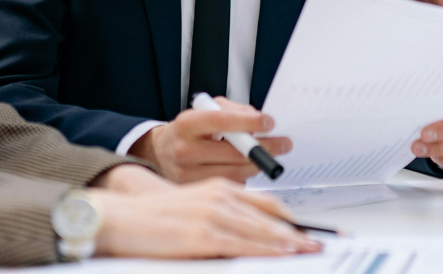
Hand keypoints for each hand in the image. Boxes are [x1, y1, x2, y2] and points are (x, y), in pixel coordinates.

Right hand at [89, 176, 317, 257]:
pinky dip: (265, 248)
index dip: (292, 218)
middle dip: (298, 232)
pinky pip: (241, 243)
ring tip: (310, 249)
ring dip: (289, 241)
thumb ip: (224, 217)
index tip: (311, 229)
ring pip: (260, 230)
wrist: (120, 216)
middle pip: (270, 217)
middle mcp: (220, 197)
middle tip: (322, 241)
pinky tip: (280, 252)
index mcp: (220, 189)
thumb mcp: (196, 209)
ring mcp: (211, 215)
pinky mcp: (201, 234)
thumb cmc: (155, 218)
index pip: (267, 204)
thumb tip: (252, 236)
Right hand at [130, 96, 292, 182]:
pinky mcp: (195, 191)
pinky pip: (230, 185)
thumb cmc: (189, 130)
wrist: (160, 152)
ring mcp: (188, 174)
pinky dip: (243, 176)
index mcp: (186, 124)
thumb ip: (232, 111)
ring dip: (257, 164)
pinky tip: (244, 167)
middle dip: (265, 148)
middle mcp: (184, 150)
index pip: (223, 121)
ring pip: (235, 172)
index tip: (269, 122)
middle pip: (234, 152)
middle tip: (284, 143)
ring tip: (268, 156)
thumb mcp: (205, 110)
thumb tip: (259, 121)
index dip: (249, 122)